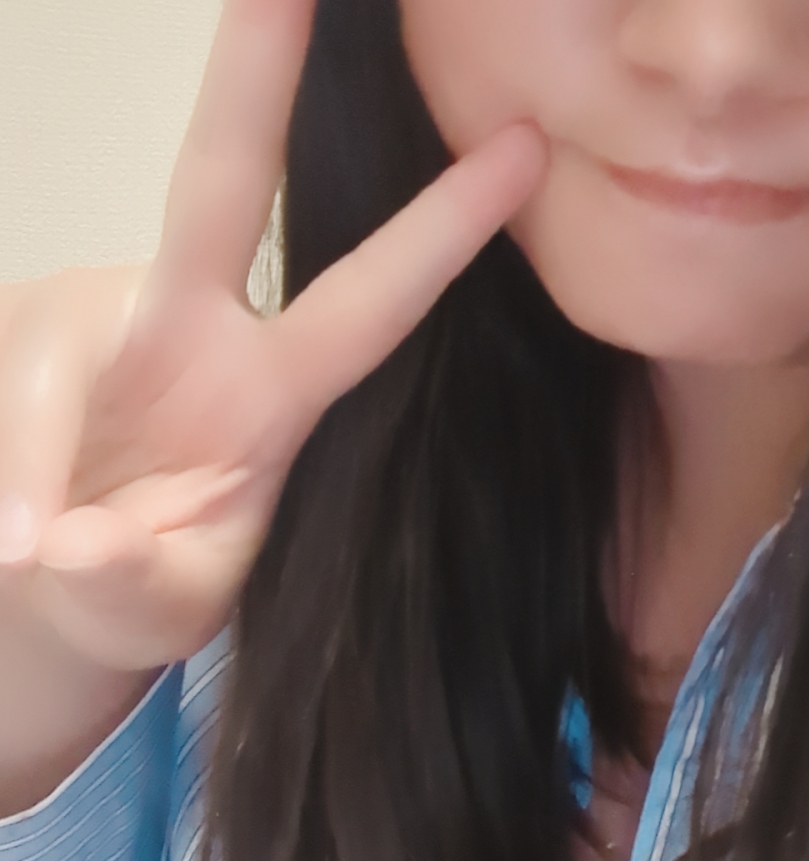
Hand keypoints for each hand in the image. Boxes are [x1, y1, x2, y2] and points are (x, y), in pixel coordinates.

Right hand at [0, 0, 545, 674]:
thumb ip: (141, 581)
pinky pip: (11, 411)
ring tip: (32, 557)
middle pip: (222, 178)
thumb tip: (80, 542)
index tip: (524, 147)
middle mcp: (187, 324)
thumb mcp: (164, 607)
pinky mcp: (18, 336)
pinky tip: (16, 539)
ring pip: (53, 365)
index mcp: (272, 392)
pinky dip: (11, 482)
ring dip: (39, 462)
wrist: (43, 591)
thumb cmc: (138, 585)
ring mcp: (93, 318)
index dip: (442, 233)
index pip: (370, 304)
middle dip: (256, 72)